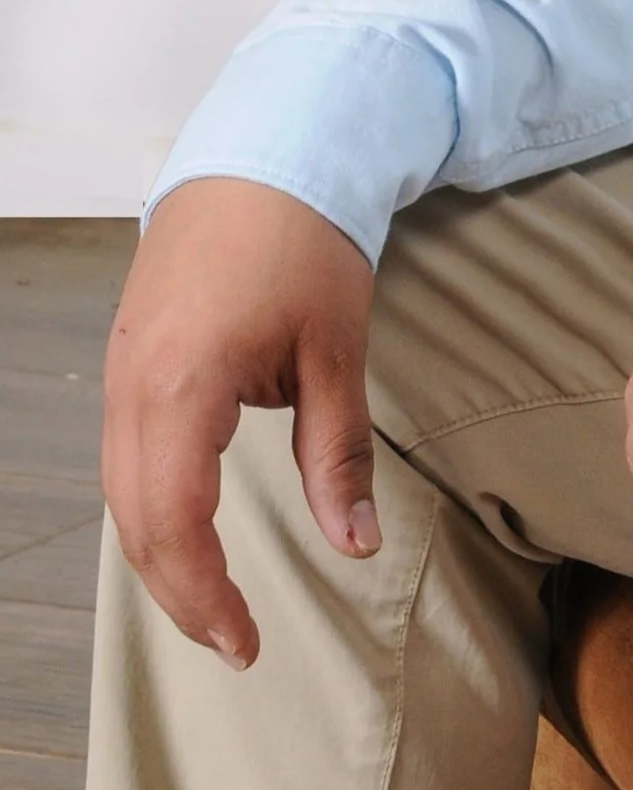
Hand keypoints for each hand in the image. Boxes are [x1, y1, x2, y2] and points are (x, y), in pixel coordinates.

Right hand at [101, 178, 378, 668]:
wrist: (264, 148)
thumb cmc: (304, 238)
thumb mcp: (336, 348)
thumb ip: (337, 452)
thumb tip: (355, 542)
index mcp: (180, 386)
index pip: (174, 524)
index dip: (205, 595)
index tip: (246, 642)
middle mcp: (132, 386)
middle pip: (136, 521)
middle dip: (180, 592)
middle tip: (235, 640)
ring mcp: (120, 370)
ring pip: (122, 494)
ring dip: (161, 554)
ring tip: (216, 599)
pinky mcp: (128, 357)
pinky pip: (125, 455)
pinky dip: (152, 506)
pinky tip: (191, 528)